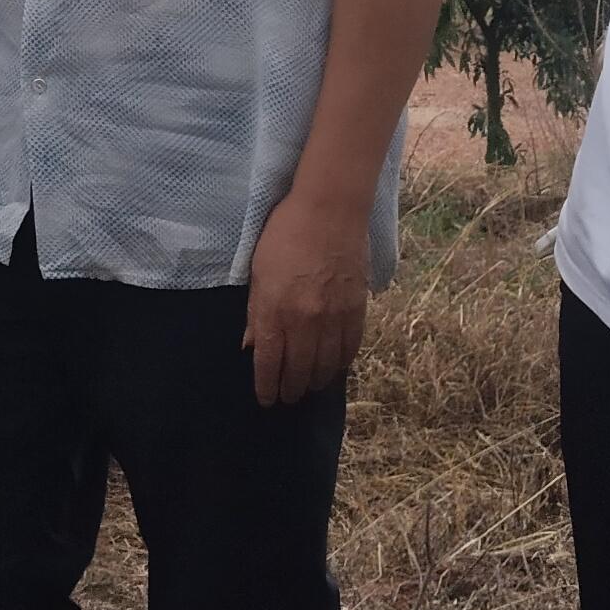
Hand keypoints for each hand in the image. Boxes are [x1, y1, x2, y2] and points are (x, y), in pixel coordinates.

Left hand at [242, 186, 367, 406]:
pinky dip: (342, 363)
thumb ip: (256, 312)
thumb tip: (252, 345)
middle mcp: (306, 321)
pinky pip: (351, 347)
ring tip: (309, 387)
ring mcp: (335, 317)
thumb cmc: (285, 234)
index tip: (265, 400)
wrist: (330, 209)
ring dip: (317, 381)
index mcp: (276, 311)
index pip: (270, 363)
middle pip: (299, 370)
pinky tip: (335, 367)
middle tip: (287, 398)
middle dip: (291, 390)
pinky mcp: (357, 309)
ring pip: (327, 365)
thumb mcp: (258, 272)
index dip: (266, 387)